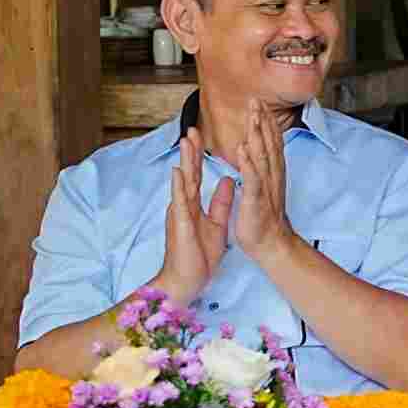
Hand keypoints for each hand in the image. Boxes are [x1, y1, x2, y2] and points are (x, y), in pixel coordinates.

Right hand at [156, 130, 233, 302]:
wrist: (187, 280)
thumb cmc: (199, 255)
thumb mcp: (217, 223)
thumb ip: (221, 201)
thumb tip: (228, 180)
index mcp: (192, 205)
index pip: (196, 175)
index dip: (199, 156)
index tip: (202, 135)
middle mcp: (183, 205)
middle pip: (188, 173)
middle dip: (190, 151)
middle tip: (192, 128)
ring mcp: (179, 213)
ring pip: (182, 182)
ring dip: (184, 160)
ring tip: (186, 140)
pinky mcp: (178, 224)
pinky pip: (180, 203)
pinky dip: (179, 186)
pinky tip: (179, 171)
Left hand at [230, 104, 297, 265]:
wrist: (271, 244)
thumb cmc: (264, 219)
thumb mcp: (262, 188)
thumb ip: (259, 170)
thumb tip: (254, 154)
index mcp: (270, 174)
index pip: (269, 144)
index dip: (265, 123)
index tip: (259, 105)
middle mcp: (272, 177)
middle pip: (268, 144)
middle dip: (262, 122)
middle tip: (256, 101)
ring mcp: (265, 188)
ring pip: (262, 157)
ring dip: (258, 136)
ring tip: (253, 117)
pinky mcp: (256, 200)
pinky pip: (252, 180)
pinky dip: (248, 164)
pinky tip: (243, 149)